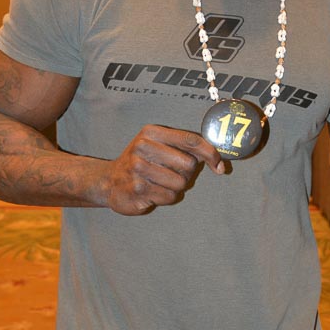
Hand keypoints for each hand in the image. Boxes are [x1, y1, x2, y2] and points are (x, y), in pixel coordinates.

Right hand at [105, 125, 224, 214]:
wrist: (110, 181)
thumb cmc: (142, 162)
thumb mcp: (159, 146)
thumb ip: (187, 149)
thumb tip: (220, 164)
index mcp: (151, 132)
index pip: (190, 140)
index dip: (210, 153)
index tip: (219, 165)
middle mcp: (143, 146)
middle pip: (188, 164)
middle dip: (187, 173)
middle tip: (172, 172)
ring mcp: (138, 168)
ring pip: (180, 183)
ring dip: (176, 187)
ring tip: (160, 182)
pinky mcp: (137, 189)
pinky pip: (170, 196)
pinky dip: (166, 197)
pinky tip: (153, 191)